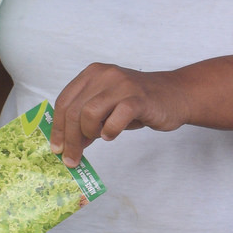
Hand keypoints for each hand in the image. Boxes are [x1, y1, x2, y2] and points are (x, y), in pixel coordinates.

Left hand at [50, 63, 192, 166]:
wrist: (176, 94)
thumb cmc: (138, 102)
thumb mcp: (107, 105)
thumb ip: (87, 118)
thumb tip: (68, 143)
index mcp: (92, 74)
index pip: (64, 101)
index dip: (57, 128)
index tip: (57, 148)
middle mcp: (105, 75)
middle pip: (74, 110)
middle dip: (70, 139)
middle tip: (72, 158)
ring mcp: (122, 85)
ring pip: (89, 114)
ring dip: (89, 134)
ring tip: (100, 138)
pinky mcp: (139, 99)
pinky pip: (115, 119)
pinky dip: (110, 131)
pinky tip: (113, 135)